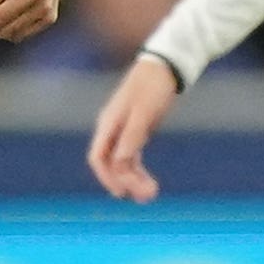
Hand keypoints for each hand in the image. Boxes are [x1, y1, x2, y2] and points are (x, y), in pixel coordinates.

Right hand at [87, 54, 180, 201]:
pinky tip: (148, 182)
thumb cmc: (152, 87)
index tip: (122, 193)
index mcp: (109, 124)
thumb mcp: (144, 112)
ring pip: (122, 162)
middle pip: (111, 163)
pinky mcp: (136, 130)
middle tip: (147, 197)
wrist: (164, 66)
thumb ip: (131, 137)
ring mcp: (123, 130)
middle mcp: (112, 129)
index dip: (107, 177)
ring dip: (133, 179)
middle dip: (126, 182)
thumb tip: (121, 163)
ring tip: (151, 194)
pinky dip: (138, 170)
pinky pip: (131, 156)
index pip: (98, 157)